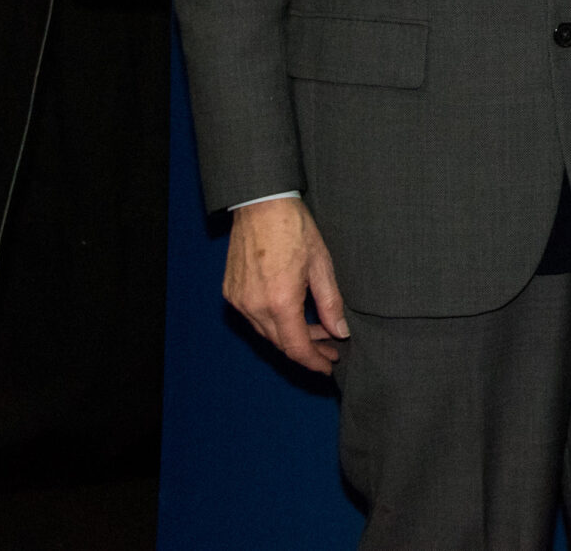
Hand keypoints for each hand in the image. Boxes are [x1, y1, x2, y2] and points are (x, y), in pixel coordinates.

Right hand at [223, 195, 347, 374]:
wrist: (261, 205)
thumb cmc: (294, 229)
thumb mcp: (321, 265)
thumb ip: (330, 302)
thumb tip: (340, 331)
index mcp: (280, 301)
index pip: (297, 347)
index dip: (314, 361)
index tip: (330, 365)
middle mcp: (254, 306)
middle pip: (281, 343)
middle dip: (307, 350)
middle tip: (331, 348)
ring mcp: (239, 300)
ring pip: (267, 333)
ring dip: (291, 336)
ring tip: (318, 331)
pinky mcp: (231, 292)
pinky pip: (254, 318)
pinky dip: (274, 323)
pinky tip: (293, 315)